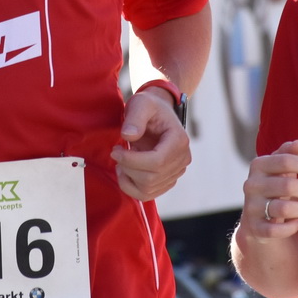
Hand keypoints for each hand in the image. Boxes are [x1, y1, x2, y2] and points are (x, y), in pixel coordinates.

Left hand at [110, 86, 191, 200]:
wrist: (157, 114)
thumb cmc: (150, 107)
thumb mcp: (141, 104)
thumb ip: (135, 118)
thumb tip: (128, 136)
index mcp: (179, 140)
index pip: (157, 162)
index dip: (132, 160)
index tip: (115, 150)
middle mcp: (182, 159)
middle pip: (151, 178)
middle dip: (128, 168)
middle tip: (116, 153)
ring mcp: (176, 172)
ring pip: (148, 189)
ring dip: (128, 179)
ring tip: (121, 162)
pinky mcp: (167, 180)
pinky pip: (148, 194)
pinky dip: (131, 187)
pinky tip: (126, 171)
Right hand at [239, 140, 297, 240]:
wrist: (256, 216)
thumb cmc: (275, 186)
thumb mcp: (280, 168)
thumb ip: (288, 154)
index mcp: (258, 166)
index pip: (286, 161)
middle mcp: (251, 185)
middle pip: (287, 185)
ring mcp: (251, 207)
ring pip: (284, 209)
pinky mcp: (255, 228)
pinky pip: (276, 230)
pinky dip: (291, 227)